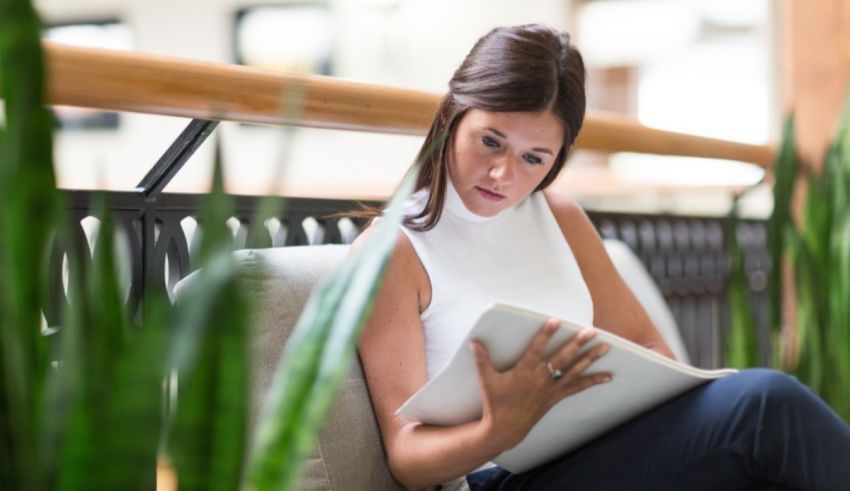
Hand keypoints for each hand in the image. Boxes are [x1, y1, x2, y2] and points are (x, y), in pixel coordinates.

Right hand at [470, 318, 611, 450]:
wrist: (506, 429)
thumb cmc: (495, 403)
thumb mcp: (487, 382)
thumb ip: (482, 361)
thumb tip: (474, 342)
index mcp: (524, 373)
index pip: (536, 350)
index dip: (545, 335)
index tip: (554, 321)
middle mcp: (541, 379)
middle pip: (562, 359)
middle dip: (577, 344)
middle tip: (590, 331)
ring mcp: (551, 389)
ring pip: (574, 371)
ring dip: (590, 358)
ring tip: (606, 347)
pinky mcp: (556, 396)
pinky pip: (578, 387)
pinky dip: (593, 381)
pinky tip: (608, 376)